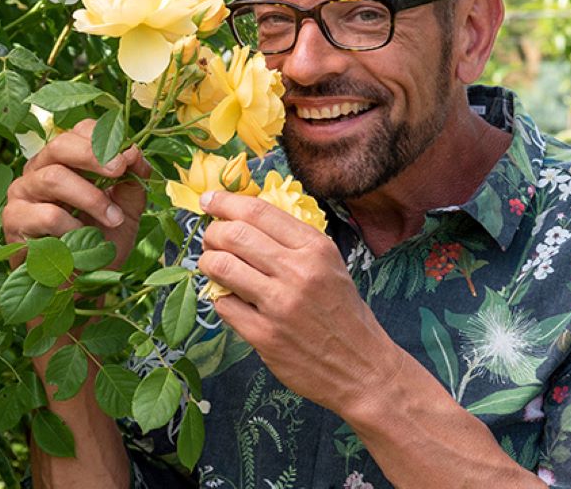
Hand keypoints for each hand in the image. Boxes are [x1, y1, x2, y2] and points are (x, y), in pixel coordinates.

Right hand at [2, 118, 150, 269]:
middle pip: (61, 144)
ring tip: (113, 219)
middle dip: (94, 155)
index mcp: (66, 160)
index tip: (129, 159)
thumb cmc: (97, 246)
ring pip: (54, 177)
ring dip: (90, 197)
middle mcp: (39, 169)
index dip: (106, 139)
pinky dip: (72, 227)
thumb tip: (135, 153)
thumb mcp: (125, 212)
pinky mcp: (13, 220)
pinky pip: (46, 215)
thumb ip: (132, 183)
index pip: (79, 131)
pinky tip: (81, 241)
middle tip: (120, 169)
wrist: (78, 289)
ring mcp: (22, 193)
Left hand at [197, 191, 398, 416]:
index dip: (226, 202)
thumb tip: (244, 220)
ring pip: (221, 266)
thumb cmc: (343, 314)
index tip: (209, 200)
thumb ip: (292, 242)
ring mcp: (279, 305)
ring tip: (212, 266)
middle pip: (233, 235)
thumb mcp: (329, 265)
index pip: (258, 212)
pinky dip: (220, 297)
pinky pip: (223, 304)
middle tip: (210, 239)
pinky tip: (230, 298)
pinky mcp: (264, 336)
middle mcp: (298, 271)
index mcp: (315, 248)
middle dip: (212, 233)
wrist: (363, 369)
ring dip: (208, 262)